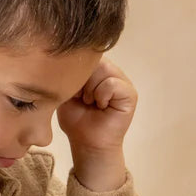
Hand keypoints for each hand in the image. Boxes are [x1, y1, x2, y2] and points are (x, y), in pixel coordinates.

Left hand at [57, 58, 136, 190]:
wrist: (86, 142)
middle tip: (82, 98)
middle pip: (95, 59)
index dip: (76, 70)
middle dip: (83, 80)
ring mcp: (122, 81)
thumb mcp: (65, 90)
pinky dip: (101, 95)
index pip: (86, 53)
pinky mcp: (130, 93)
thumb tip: (69, 56)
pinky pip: (112, 84)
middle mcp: (111, 71)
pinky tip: (101, 106)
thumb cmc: (76, 118)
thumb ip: (69, 71)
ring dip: (91, 89)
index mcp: (96, 68)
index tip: (73, 90)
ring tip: (90, 102)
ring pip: (104, 69)